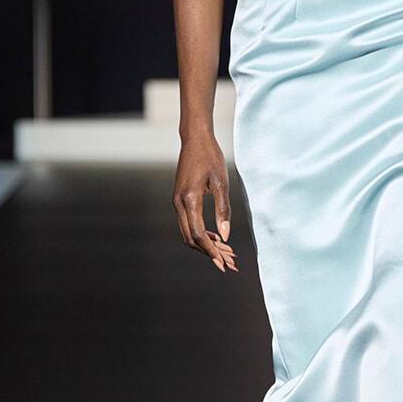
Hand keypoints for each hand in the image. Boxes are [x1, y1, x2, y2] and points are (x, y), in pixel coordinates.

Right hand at [173, 131, 236, 271]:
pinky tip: (214, 235)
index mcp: (189, 199)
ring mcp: (176, 201)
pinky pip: (187, 222)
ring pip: (187, 232)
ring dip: (203, 243)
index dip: (210, 250)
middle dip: (207, 251)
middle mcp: (179, 203)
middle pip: (190, 238)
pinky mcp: (179, 198)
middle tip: (225, 260)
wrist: (195, 139)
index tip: (222, 262)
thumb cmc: (210, 157)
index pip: (198, 234)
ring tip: (223, 250)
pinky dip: (199, 232)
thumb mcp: (222, 182)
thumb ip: (223, 210)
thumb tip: (225, 235)